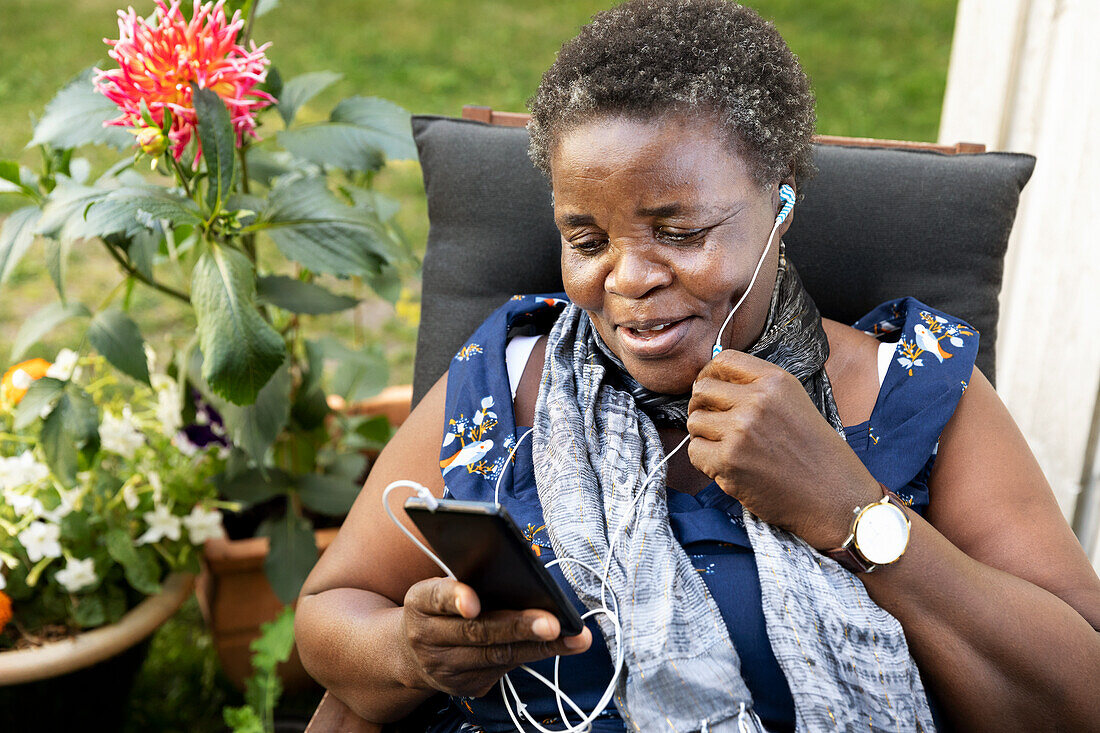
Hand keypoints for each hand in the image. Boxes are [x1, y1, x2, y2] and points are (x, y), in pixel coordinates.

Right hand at [400, 578, 592, 697]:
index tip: (473, 602)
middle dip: (518, 627)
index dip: (455, 598)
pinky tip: (561, 646)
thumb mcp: (439, 590)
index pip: (436, 598)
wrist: (410, 654)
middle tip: (552, 622)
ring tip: (573, 637)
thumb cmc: (439, 608)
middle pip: (477, 632)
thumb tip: (520, 574)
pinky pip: (503, 670)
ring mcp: (445, 668)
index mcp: (419, 603)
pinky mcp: (464, 687)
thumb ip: (466, 582)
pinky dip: (534, 655)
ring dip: (539, 646)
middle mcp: (427, 638)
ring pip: (497, 656)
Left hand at [686, 349, 880, 548]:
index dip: (709, 374)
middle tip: (713, 423)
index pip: (723, 360)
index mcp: (775, 381)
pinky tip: (727, 467)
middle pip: (702, 390)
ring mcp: (740, 430)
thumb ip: (759, 390)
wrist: (835, 498)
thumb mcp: (795, 404)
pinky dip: (705, 461)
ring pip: (695, 421)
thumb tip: (713, 385)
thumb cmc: (817, 455)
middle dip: (702, 406)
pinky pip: (694, 451)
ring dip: (704, 435)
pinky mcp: (728, 460)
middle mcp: (756, 400)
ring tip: (725, 448)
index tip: (710, 390)